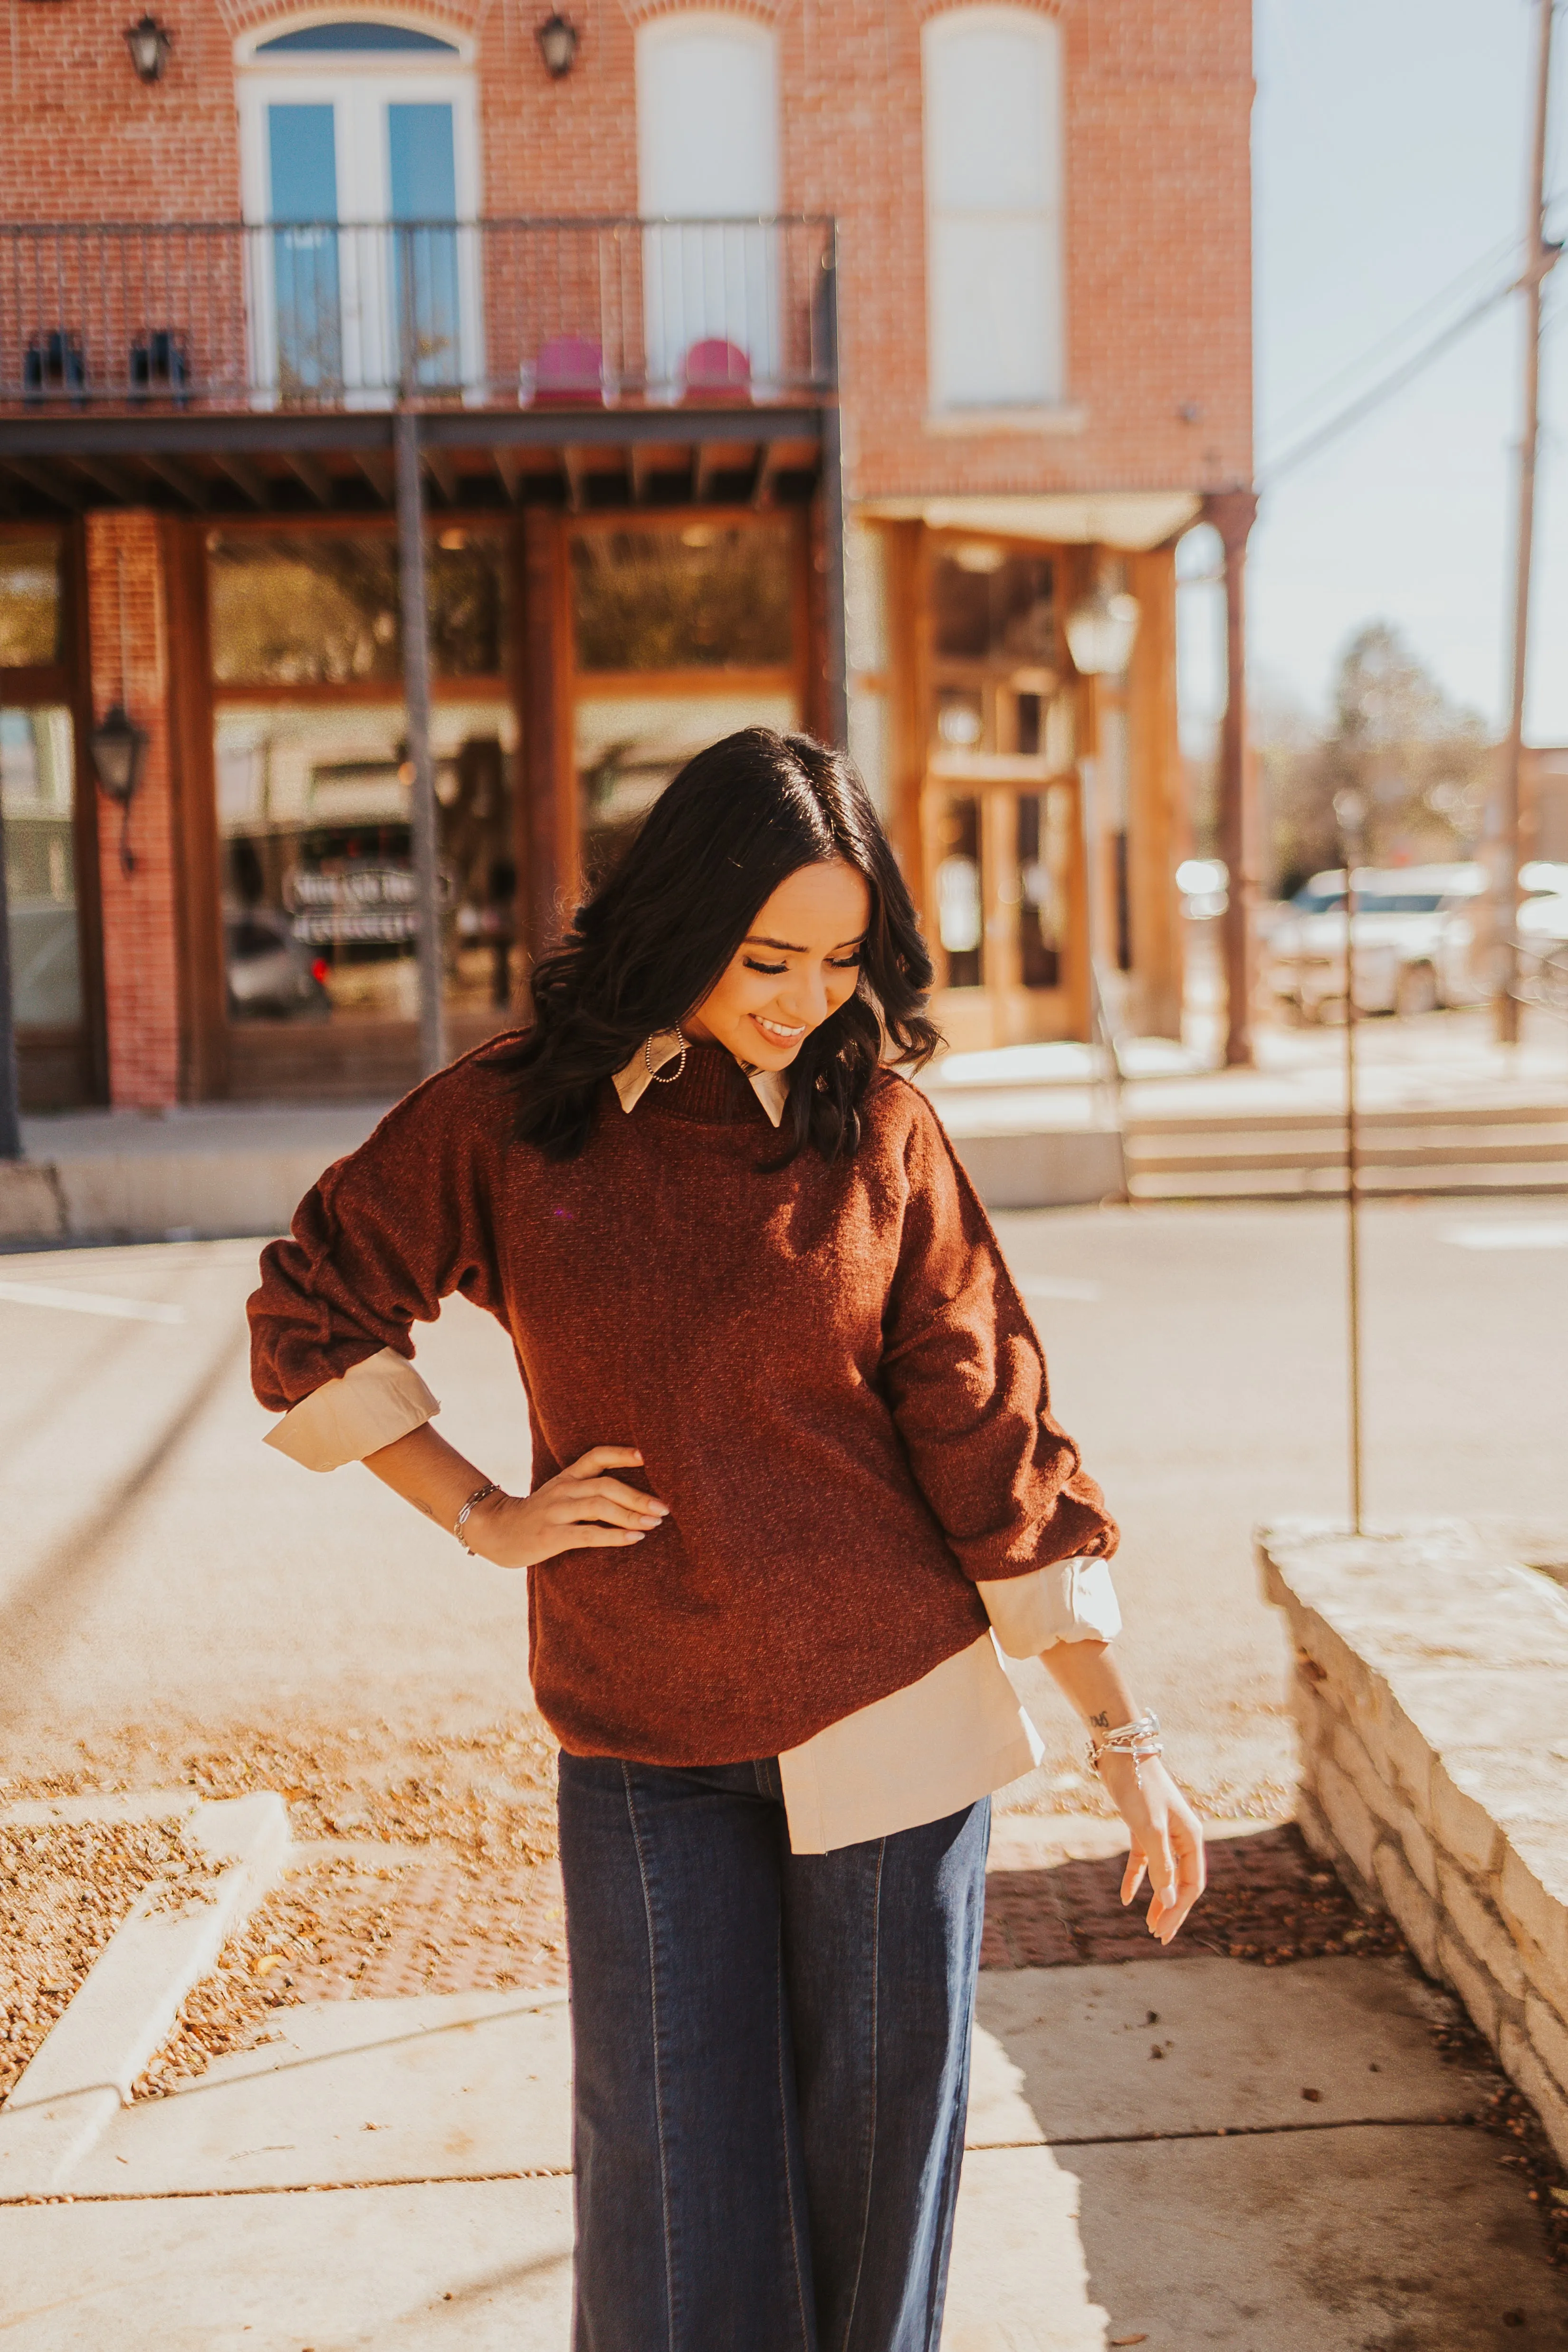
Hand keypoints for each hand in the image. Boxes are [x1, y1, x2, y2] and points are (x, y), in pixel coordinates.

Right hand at [464, 1446, 667, 1569]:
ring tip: (654, 1524)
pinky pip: (588, 1534)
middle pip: (606, 1485)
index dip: (622, 1453)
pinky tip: (634, 1539)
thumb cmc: (539, 1515)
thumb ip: (589, 1490)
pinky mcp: (551, 1536)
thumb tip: (634, 1497)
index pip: (596, 1456)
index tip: (648, 1456)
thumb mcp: (561, 1494)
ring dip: (631, 1515)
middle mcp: (563, 1489)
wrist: (496, 1531)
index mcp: (567, 1476)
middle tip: (665, 1508)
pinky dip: (614, 1536)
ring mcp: (556, 1512)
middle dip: (639, 1496)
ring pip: (599, 1506)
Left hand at [1096, 1753, 1205, 1944]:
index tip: (1162, 1932)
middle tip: (1158, 1936)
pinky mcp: (1144, 1827)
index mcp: (1191, 1838)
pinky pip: (1144, 1860)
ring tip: (1148, 1924)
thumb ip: (1161, 1864)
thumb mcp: (1150, 1829)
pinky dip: (1136, 1879)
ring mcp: (1163, 1832)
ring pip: (1163, 1874)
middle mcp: (1181, 1837)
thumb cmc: (1140, 1788)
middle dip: (1171, 1910)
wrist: (1122, 1754)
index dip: (1179, 1910)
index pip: (1192, 1884)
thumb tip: (1170, 1900)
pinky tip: (1126, 1898)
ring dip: (1157, 1898)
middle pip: (1181, 1882)